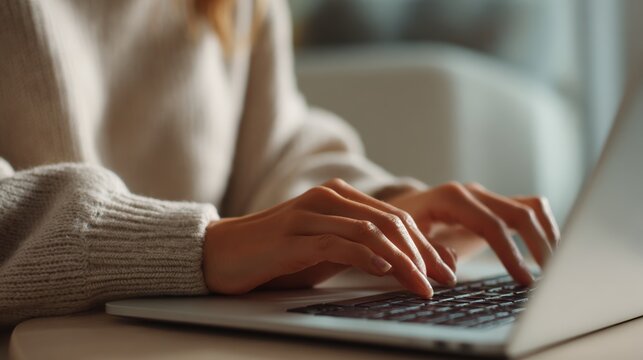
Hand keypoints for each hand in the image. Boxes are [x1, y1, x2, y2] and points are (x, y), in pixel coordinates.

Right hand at [203, 179, 456, 297]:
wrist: (222, 253)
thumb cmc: (275, 256)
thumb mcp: (323, 251)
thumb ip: (356, 251)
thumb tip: (398, 268)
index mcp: (340, 198)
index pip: (395, 218)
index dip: (425, 244)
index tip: (445, 270)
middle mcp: (329, 199)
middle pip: (391, 222)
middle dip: (423, 253)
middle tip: (444, 280)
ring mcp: (311, 214)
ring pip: (372, 231)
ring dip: (403, 260)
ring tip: (423, 284)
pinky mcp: (295, 235)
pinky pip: (339, 242)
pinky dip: (366, 256)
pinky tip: (386, 270)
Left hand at [386, 182, 560, 284]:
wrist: (395, 214)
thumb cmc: (399, 231)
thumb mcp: (404, 242)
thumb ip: (427, 254)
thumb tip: (451, 270)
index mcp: (451, 199)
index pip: (491, 224)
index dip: (510, 253)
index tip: (524, 279)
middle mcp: (472, 193)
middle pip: (519, 212)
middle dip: (539, 244)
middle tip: (553, 276)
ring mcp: (484, 197)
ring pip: (529, 207)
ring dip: (547, 234)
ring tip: (558, 265)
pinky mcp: (492, 206)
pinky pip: (526, 210)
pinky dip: (542, 228)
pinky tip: (549, 252)